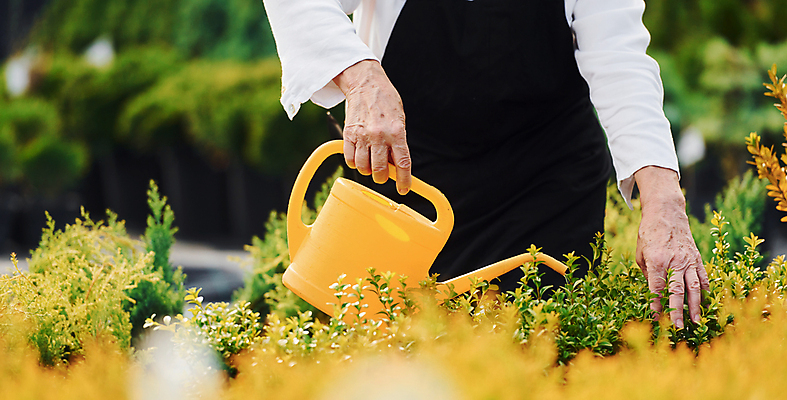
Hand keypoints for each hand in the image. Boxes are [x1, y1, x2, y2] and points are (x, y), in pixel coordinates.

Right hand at [333, 60, 411, 194]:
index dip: (404, 180)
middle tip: (383, 174)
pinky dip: (355, 162)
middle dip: (382, 177)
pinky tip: (360, 156)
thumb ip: (398, 142)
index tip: (404, 189)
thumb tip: (396, 165)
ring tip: (371, 163)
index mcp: (396, 132)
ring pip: (363, 168)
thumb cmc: (386, 101)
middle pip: (380, 170)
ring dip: (368, 170)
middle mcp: (379, 135)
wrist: (366, 83)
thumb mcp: (399, 120)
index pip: (403, 163)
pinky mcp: (348, 134)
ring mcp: (362, 136)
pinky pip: (350, 159)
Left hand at [634, 166, 709, 327]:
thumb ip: (647, 274)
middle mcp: (674, 261)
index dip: (657, 305)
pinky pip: (703, 277)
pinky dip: (705, 292)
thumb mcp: (640, 253)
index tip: (656, 319)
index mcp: (656, 260)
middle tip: (677, 328)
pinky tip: (705, 304)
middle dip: (677, 311)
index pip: (657, 288)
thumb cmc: (648, 234)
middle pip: (677, 290)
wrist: (666, 213)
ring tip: (695, 322)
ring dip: (695, 306)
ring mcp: (688, 260)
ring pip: (694, 287)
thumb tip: (655, 293)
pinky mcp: (697, 258)